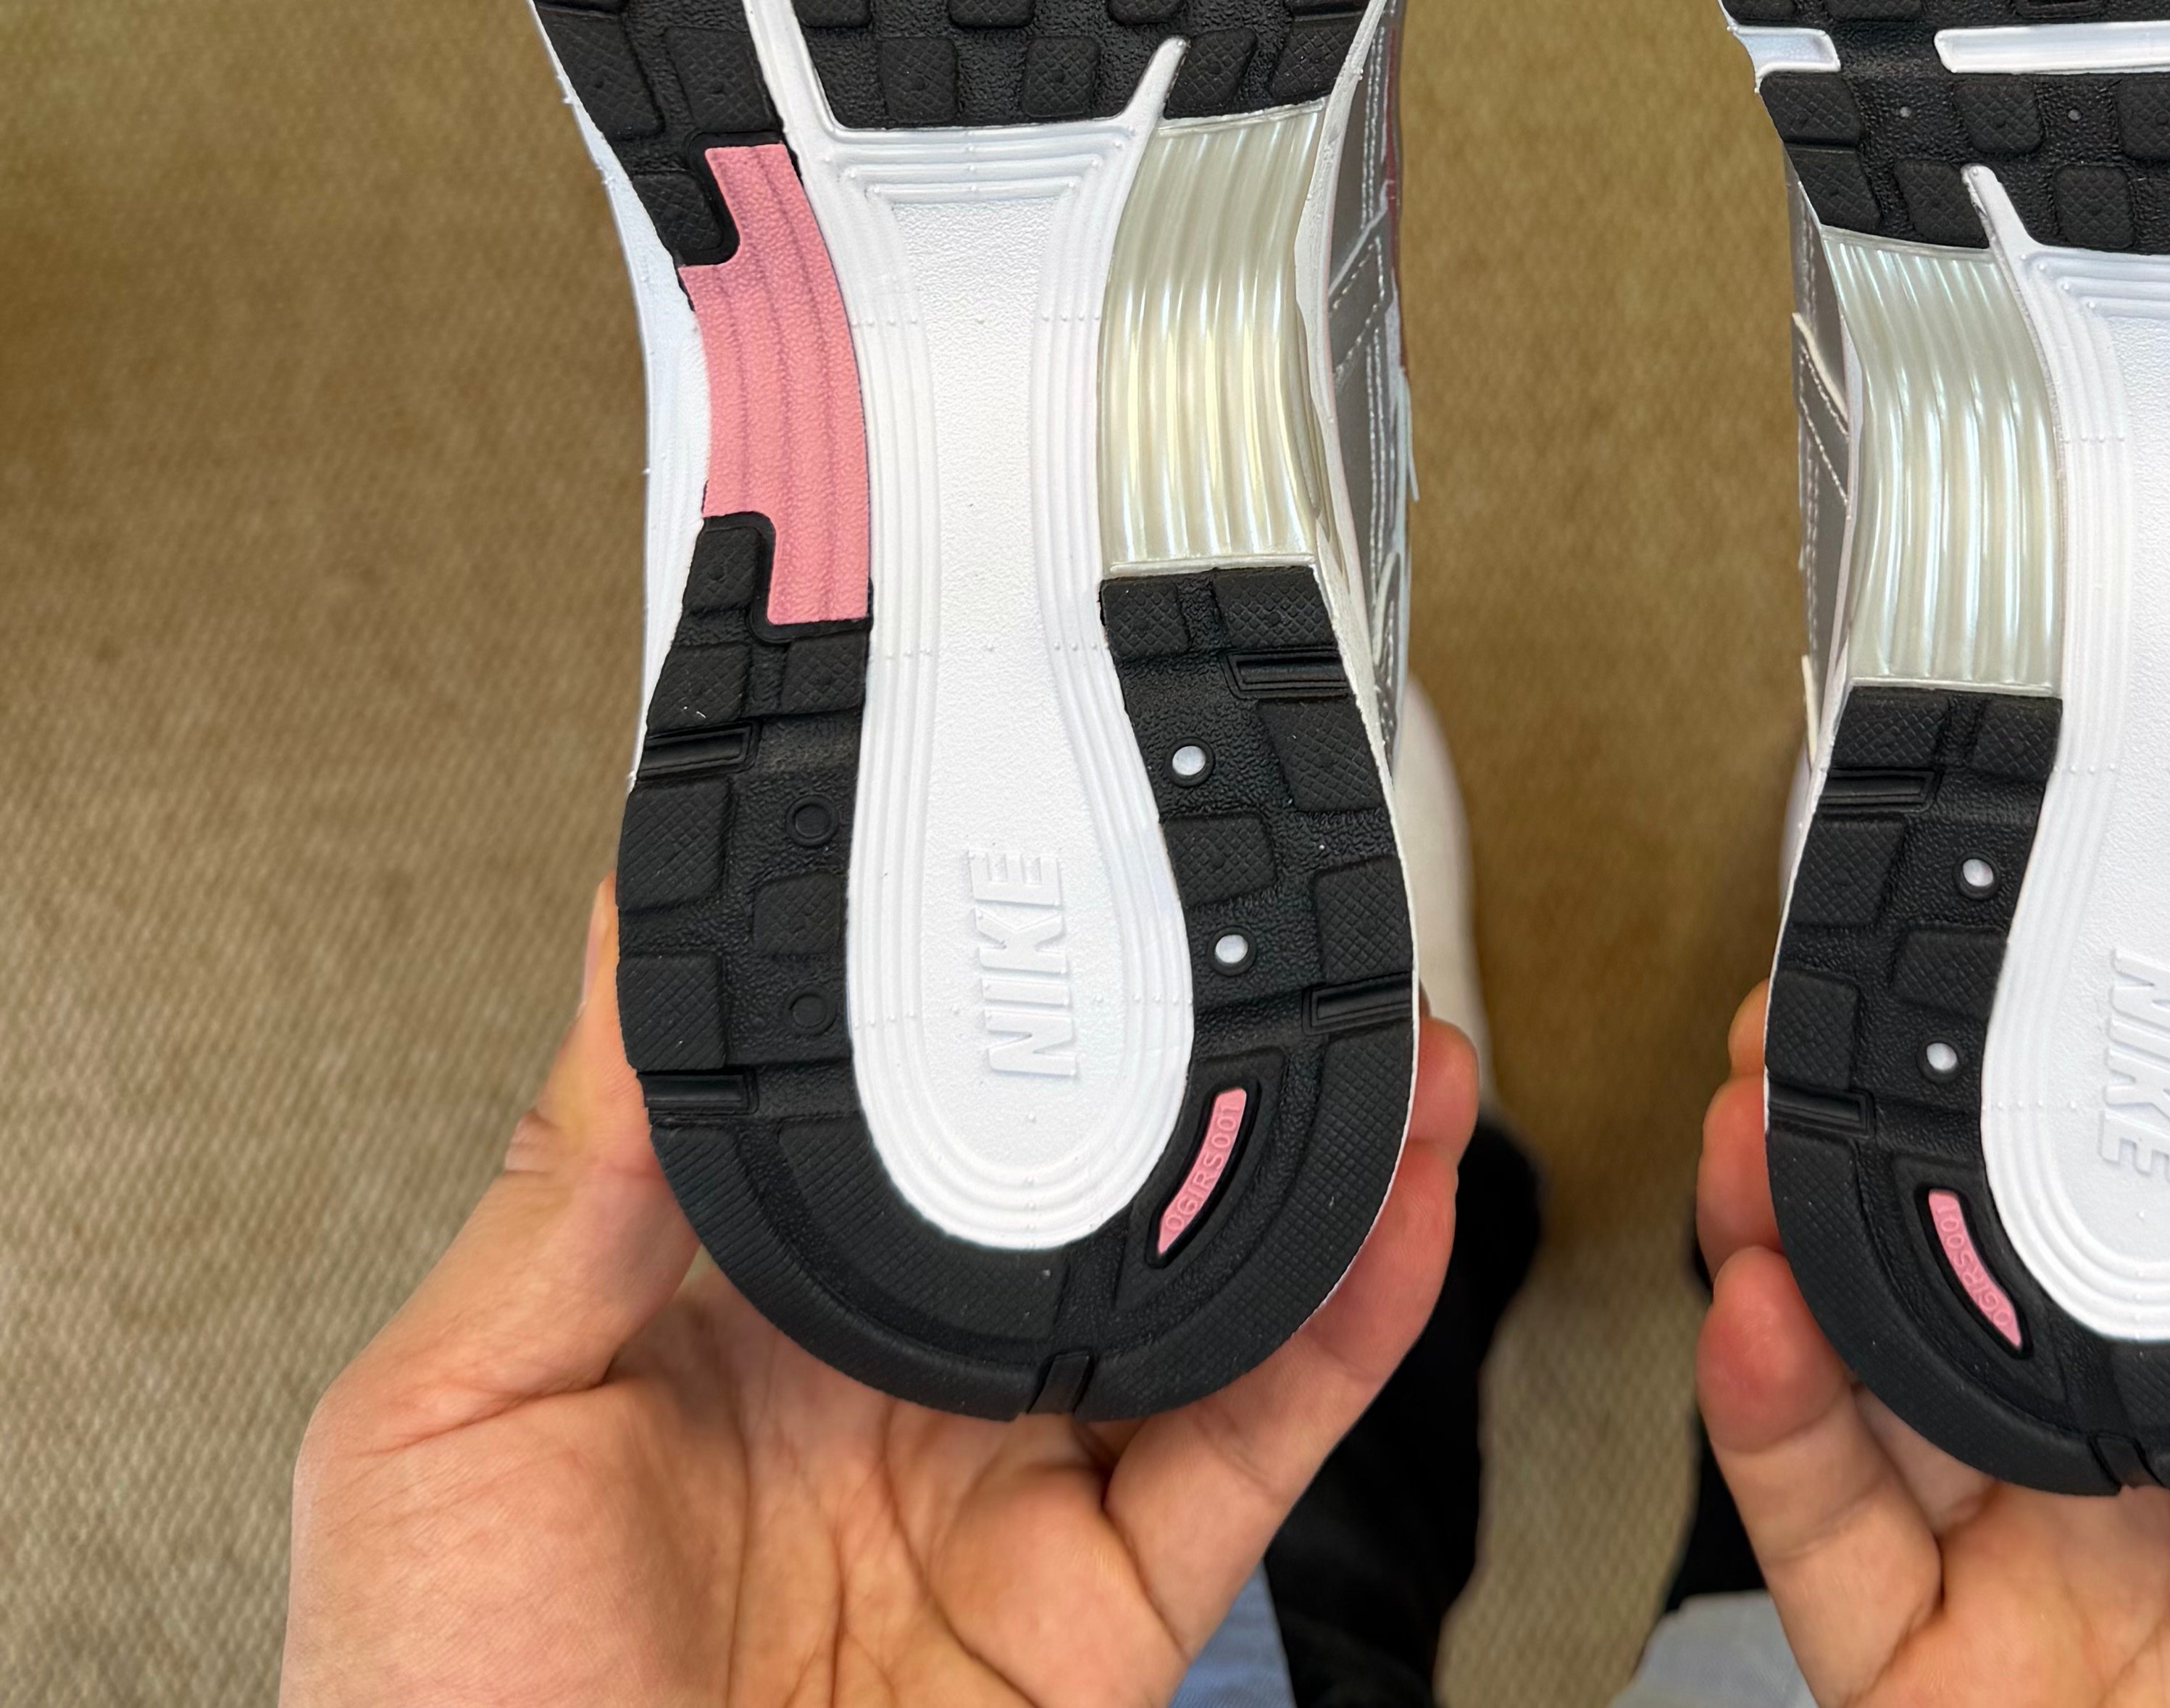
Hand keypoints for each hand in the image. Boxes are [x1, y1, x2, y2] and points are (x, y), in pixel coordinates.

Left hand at [286, 882, 1478, 1705]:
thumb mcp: (446, 1418)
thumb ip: (569, 1182)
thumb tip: (629, 944)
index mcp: (741, 1321)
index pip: (903, 1115)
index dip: (998, 1002)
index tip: (1060, 887)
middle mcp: (895, 1393)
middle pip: (1084, 1188)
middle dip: (1197, 1063)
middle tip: (1273, 937)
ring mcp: (1010, 1496)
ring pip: (1203, 1295)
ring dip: (1314, 1162)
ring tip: (1387, 1041)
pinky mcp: (1105, 1611)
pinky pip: (1251, 1447)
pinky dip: (1347, 1328)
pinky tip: (1394, 1210)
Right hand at [1694, 983, 2169, 1706]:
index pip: (2169, 1234)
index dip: (2087, 1112)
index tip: (2052, 1007)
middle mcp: (2138, 1487)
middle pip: (1978, 1268)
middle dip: (1892, 1128)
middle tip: (1853, 1008)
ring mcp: (2025, 1582)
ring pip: (1868, 1370)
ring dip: (1798, 1225)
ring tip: (1769, 1115)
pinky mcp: (1932, 1691)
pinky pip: (1829, 1546)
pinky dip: (1770, 1425)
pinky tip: (1765, 1310)